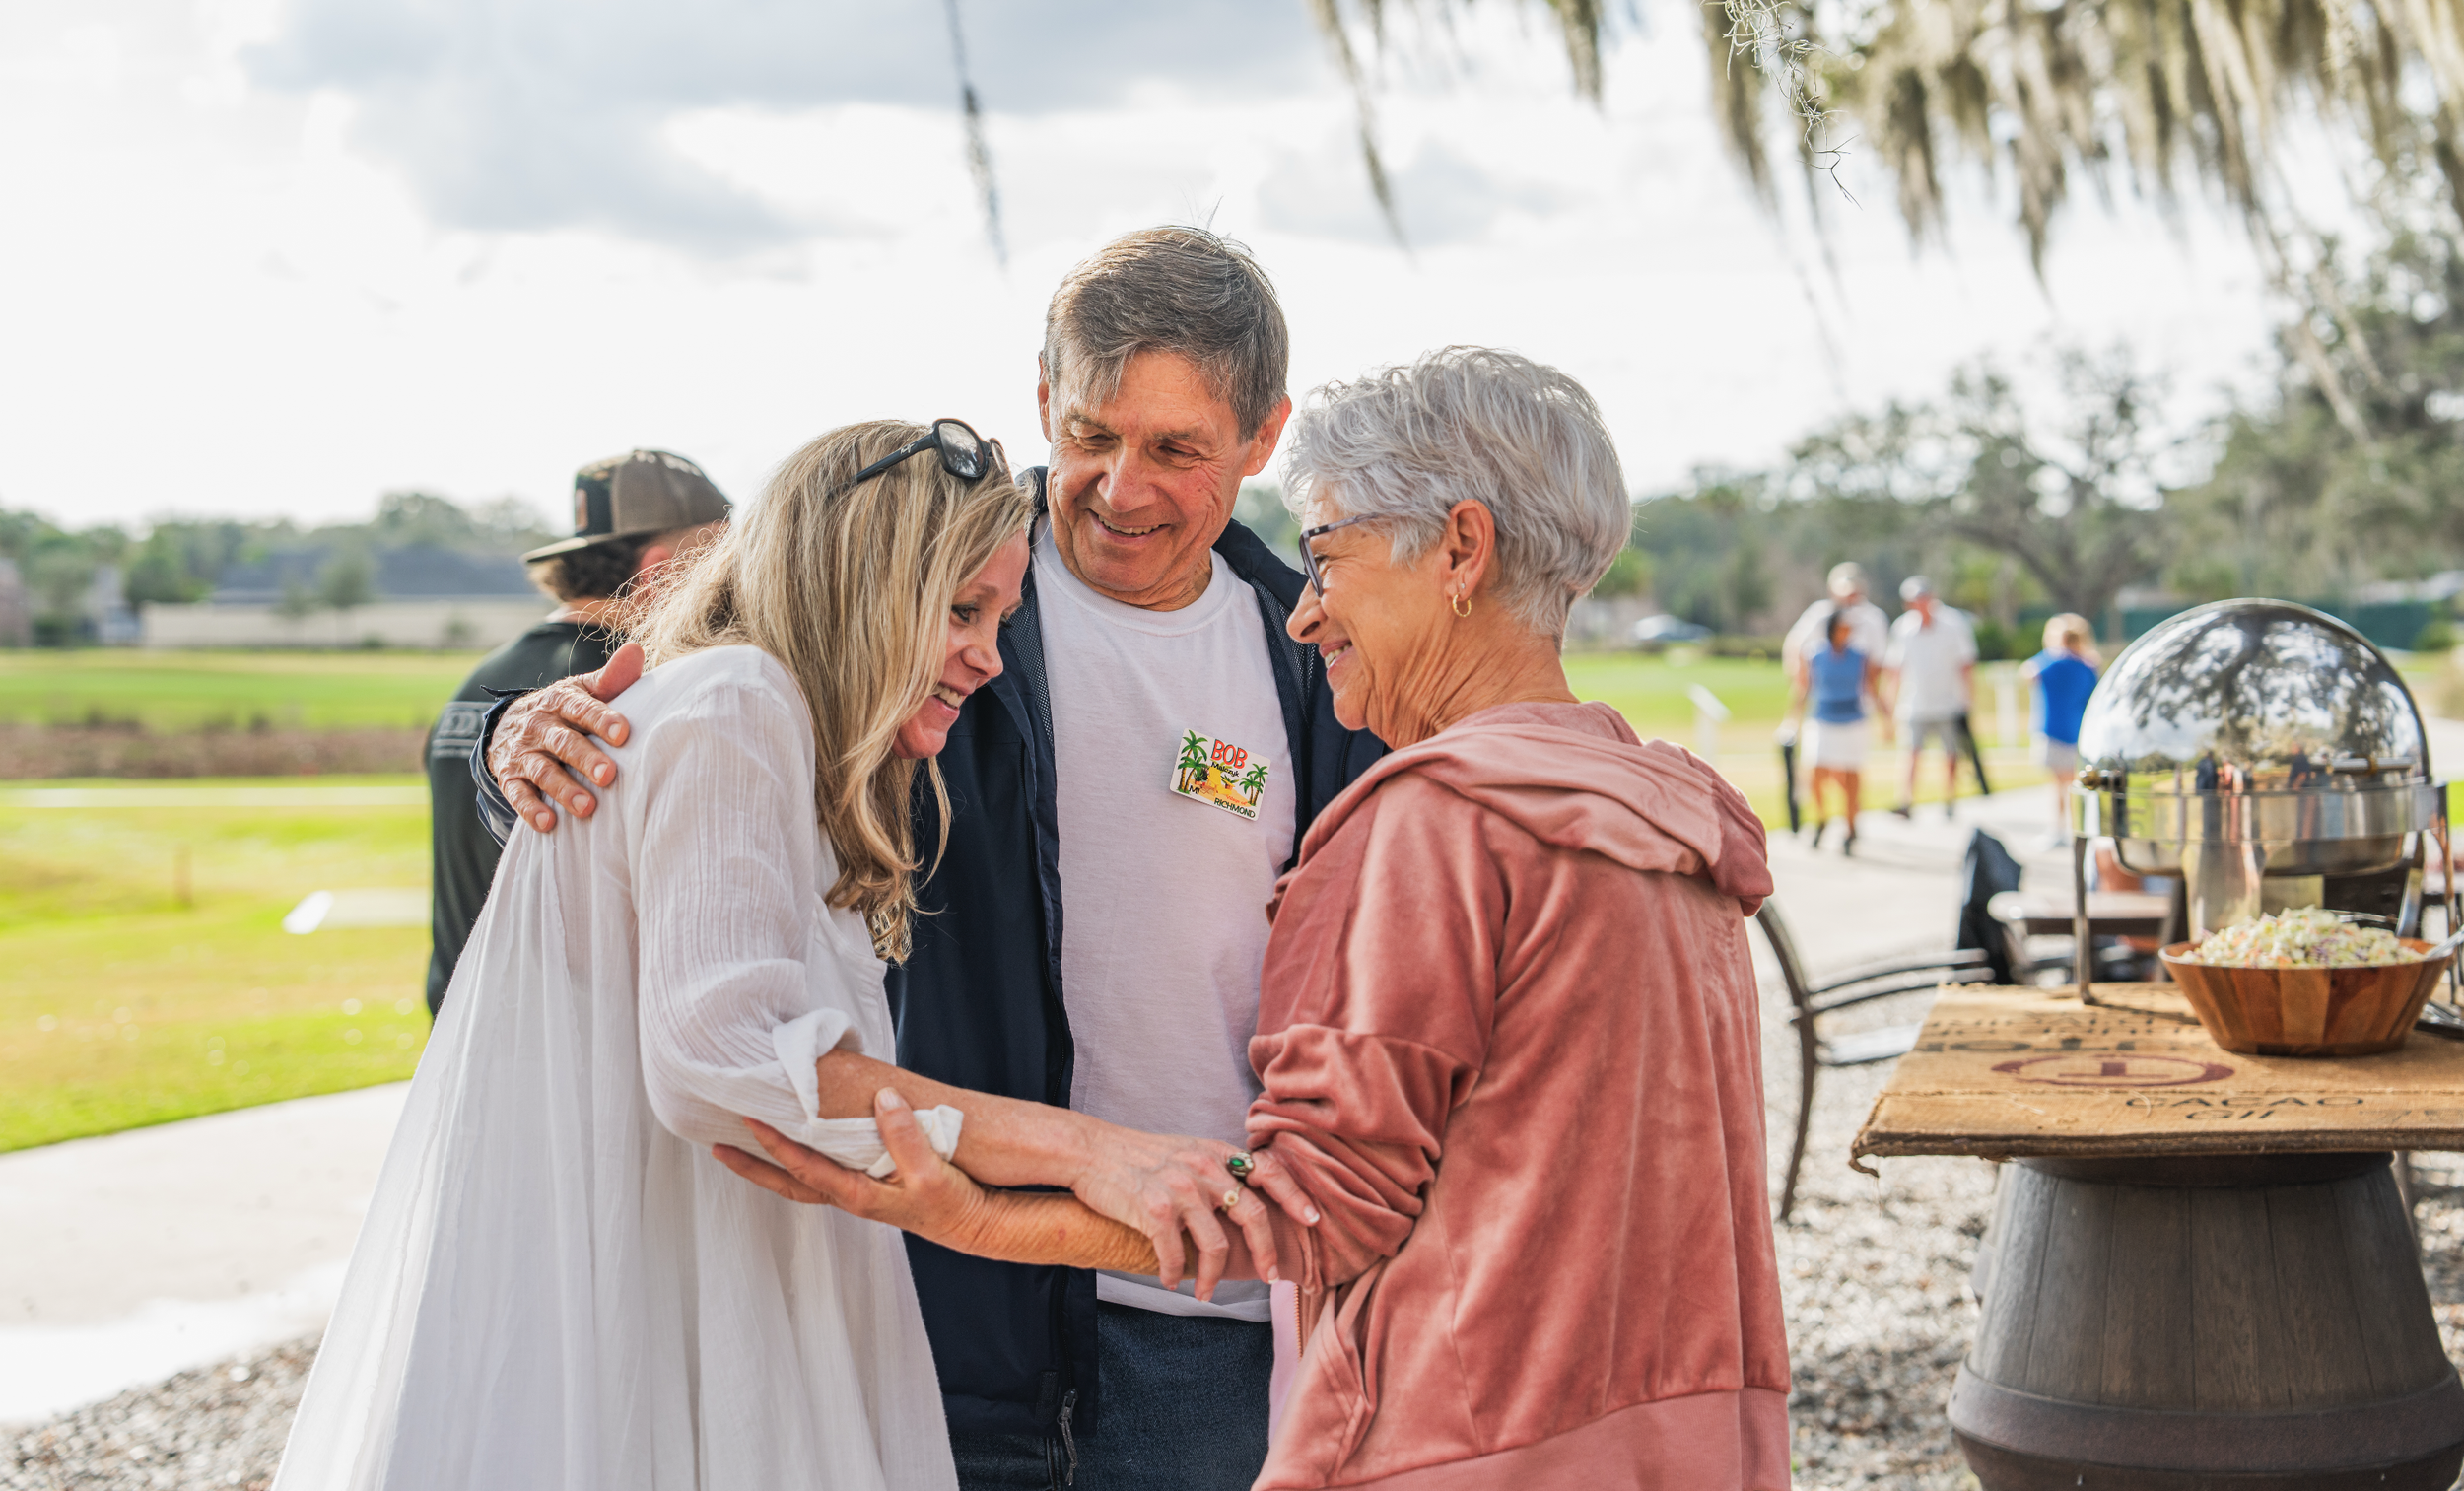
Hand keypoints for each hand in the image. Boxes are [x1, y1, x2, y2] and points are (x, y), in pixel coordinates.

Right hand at [490, 642, 643, 831]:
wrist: (510, 724)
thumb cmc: (564, 710)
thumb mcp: (582, 690)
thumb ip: (610, 678)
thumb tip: (636, 649)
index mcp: (560, 700)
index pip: (582, 708)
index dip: (602, 719)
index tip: (624, 733)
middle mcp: (539, 725)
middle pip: (563, 742)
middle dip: (586, 759)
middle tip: (609, 776)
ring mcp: (522, 752)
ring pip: (542, 771)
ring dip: (563, 789)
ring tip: (587, 808)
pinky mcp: (509, 776)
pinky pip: (516, 793)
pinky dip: (530, 809)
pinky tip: (548, 824)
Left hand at [716, 1089, 989, 1243]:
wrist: (970, 1223)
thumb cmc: (951, 1202)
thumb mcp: (931, 1171)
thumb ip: (905, 1136)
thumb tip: (883, 1100)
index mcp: (857, 1195)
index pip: (805, 1167)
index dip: (776, 1144)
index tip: (750, 1120)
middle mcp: (847, 1197)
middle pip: (787, 1184)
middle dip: (751, 1167)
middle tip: (717, 1147)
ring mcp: (854, 1194)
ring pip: (799, 1181)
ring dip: (769, 1165)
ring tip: (745, 1144)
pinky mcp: (865, 1188)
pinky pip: (819, 1174)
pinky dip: (797, 1162)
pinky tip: (795, 1145)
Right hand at [1067, 1122, 1315, 1297]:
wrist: (1092, 1152)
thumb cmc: (1138, 1156)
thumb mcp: (1185, 1152)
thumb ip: (1214, 1171)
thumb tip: (1242, 1203)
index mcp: (1216, 1153)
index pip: (1269, 1171)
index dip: (1295, 1196)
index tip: (1313, 1220)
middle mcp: (1204, 1168)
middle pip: (1253, 1215)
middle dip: (1266, 1253)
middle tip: (1269, 1277)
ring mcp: (1180, 1189)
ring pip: (1216, 1245)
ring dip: (1214, 1278)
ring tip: (1206, 1294)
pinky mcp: (1154, 1210)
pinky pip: (1176, 1254)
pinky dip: (1175, 1274)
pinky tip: (1171, 1281)